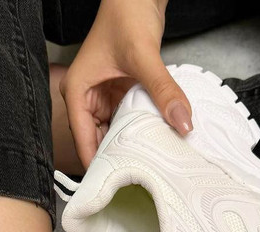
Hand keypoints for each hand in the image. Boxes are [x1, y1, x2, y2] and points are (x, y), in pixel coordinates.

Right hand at [60, 0, 192, 168]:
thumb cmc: (126, 12)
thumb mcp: (144, 55)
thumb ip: (163, 89)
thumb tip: (182, 121)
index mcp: (77, 93)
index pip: (84, 140)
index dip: (98, 165)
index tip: (115, 186)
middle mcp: (87, 100)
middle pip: (99, 142)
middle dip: (118, 158)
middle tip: (140, 180)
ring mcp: (104, 99)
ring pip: (116, 134)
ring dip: (132, 146)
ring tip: (150, 166)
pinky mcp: (120, 95)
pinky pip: (130, 121)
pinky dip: (142, 131)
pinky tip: (156, 142)